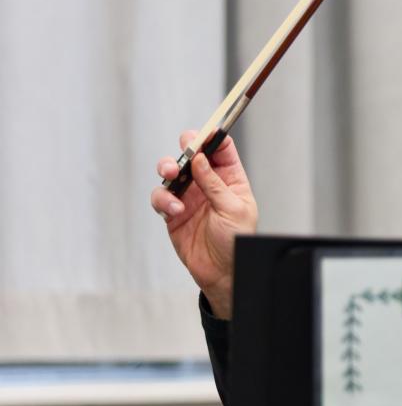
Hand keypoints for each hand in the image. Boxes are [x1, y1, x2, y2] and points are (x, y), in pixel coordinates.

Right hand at [150, 131, 258, 318]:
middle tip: (183, 151)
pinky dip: (163, 200)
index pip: (221, 150)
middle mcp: (208, 184)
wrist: (221, 272)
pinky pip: (161, 197)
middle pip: (192, 155)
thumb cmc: (235, 241)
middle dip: (185, 148)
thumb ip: (214, 184)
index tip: (204, 133)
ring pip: (171, 172)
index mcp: (230, 179)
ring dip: (168, 169)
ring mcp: (189, 197)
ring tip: (171, 175)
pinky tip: (174, 210)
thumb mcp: (233, 209)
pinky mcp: (172, 212)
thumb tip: (200, 159)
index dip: (212, 137)